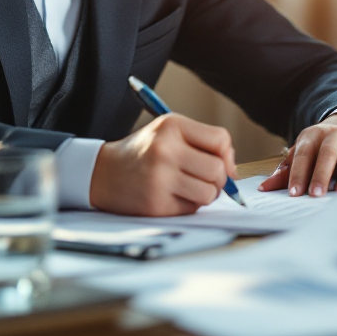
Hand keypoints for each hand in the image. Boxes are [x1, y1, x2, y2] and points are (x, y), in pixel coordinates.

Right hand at [89, 113, 236, 215]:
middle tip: (203, 178)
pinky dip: (188, 205)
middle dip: (217, 179)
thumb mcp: (167, 132)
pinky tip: (171, 196)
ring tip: (188, 187)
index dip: (226, 155)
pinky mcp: (156, 204)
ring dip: (205, 194)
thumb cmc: (143, 152)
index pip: (221, 140)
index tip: (220, 163)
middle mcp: (165, 150)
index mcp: (171, 126)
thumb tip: (234, 170)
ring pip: (210, 193)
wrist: (102, 173)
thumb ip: (202, 142)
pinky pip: (192, 209)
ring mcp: (160, 179)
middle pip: (218, 170)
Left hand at [258, 113, 336, 196]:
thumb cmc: (322, 148)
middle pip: (327, 153)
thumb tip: (264, 188)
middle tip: (315, 194)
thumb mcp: (303, 153)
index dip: (298, 173)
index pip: (303, 154)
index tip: (294, 193)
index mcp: (313, 135)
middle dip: (321, 174)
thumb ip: (286, 171)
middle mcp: (335, 134)